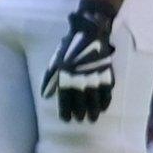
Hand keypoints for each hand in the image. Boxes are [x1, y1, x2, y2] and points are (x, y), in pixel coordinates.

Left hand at [42, 0, 125, 120]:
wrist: (91, 31)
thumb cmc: (70, 46)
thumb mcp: (55, 61)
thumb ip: (50, 78)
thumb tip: (45, 95)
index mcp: (66, 73)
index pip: (65, 95)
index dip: (65, 108)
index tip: (66, 119)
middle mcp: (80, 75)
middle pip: (81, 98)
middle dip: (80, 111)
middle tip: (81, 120)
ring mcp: (95, 73)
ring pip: (95, 96)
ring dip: (94, 108)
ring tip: (93, 118)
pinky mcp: (106, 70)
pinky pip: (107, 88)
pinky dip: (106, 99)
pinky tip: (104, 107)